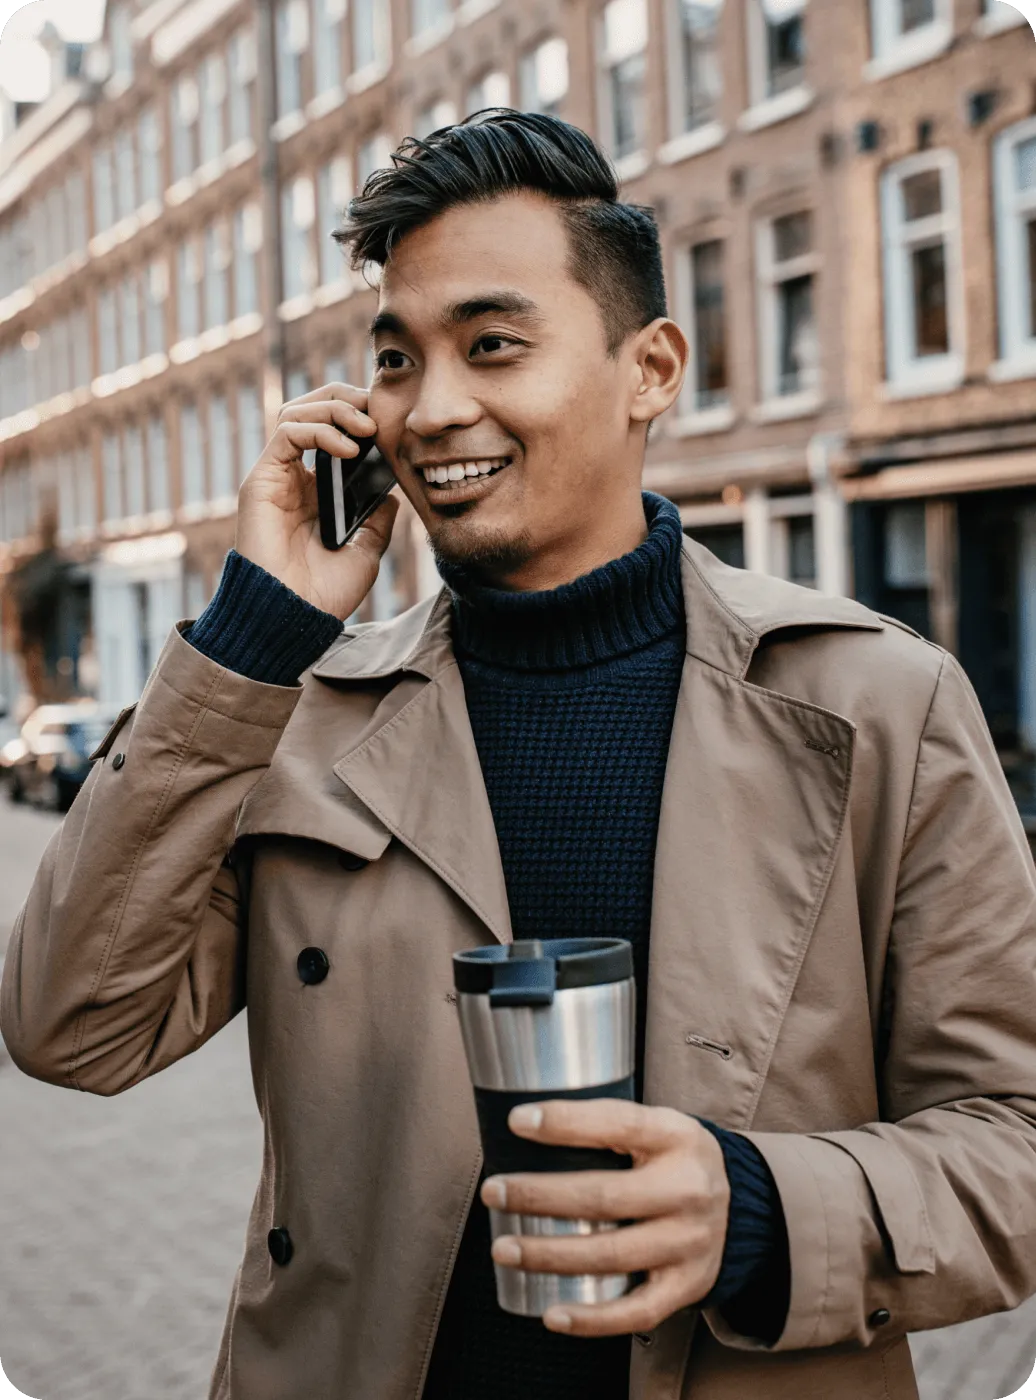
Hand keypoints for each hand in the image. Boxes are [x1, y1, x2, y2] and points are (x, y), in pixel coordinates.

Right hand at [236, 381, 399, 618]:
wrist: (294, 617)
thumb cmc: (324, 594)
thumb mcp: (366, 551)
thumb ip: (377, 519)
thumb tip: (392, 493)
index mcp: (317, 492)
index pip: (333, 432)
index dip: (359, 417)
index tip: (389, 423)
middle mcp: (294, 478)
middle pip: (312, 410)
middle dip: (346, 400)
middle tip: (377, 410)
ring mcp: (276, 476)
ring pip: (297, 412)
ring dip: (335, 409)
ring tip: (367, 427)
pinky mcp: (261, 479)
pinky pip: (287, 432)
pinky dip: (320, 430)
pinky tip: (349, 448)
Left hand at [480, 1099, 729, 1337]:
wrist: (743, 1206)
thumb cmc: (674, 1160)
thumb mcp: (657, 1126)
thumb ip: (607, 1126)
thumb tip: (523, 1124)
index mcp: (676, 1136)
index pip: (617, 1123)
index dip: (565, 1122)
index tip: (517, 1122)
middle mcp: (688, 1189)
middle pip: (605, 1197)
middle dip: (540, 1196)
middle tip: (493, 1192)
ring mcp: (689, 1242)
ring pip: (612, 1255)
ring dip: (550, 1255)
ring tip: (504, 1248)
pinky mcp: (687, 1286)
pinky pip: (635, 1311)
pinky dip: (591, 1318)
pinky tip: (551, 1313)